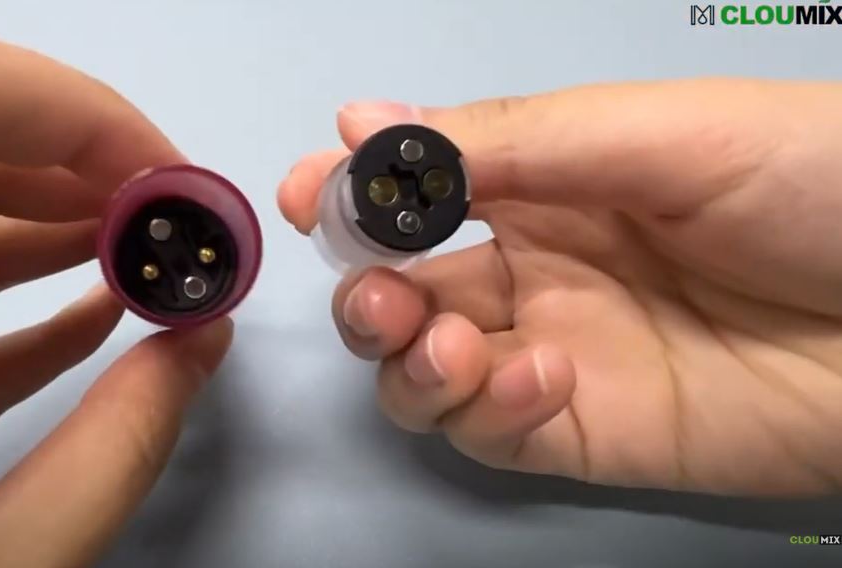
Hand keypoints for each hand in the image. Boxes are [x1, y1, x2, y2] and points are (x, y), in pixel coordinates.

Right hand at [278, 79, 841, 496]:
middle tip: (383, 296)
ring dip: (407, 361)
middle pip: (402, 294)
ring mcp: (555, 356)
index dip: (351, 198)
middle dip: (368, 295)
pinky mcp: (587, 436)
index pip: (418, 195)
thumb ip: (506, 140)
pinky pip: (492, 435)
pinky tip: (539, 379)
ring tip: (450, 346)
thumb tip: (362, 121)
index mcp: (547, 186)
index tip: (305, 199)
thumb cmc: (813, 185)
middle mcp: (536, 271)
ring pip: (424, 373)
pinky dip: (484, 413)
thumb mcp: (654, 135)